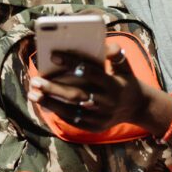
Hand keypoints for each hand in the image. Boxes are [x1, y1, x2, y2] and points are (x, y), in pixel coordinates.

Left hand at [27, 42, 149, 131]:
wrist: (138, 107)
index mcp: (113, 84)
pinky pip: (74, 121)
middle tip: (35, 81)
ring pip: (72, 111)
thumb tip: (104, 44)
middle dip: (54, 88)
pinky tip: (44, 104)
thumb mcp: (125, 66)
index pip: (90, 72)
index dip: (72, 63)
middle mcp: (107, 102)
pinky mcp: (97, 127)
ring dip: (50, 103)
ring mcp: (101, 117)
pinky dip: (58, 113)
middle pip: (76, 95)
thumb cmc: (125, 80)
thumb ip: (115, 54)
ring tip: (33, 93)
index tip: (53, 55)